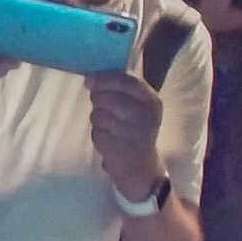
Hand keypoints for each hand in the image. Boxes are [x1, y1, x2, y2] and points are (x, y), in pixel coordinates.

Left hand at [85, 70, 163, 202]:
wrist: (140, 164)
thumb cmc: (135, 127)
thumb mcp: (139, 105)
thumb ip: (122, 88)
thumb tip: (91, 76)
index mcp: (152, 101)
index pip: (127, 81)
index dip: (105, 78)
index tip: (89, 79)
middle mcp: (145, 115)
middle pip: (107, 97)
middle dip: (97, 99)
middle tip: (101, 104)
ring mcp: (132, 132)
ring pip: (98, 113)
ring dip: (97, 117)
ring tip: (110, 124)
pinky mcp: (118, 146)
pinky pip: (96, 130)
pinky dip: (97, 132)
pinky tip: (109, 137)